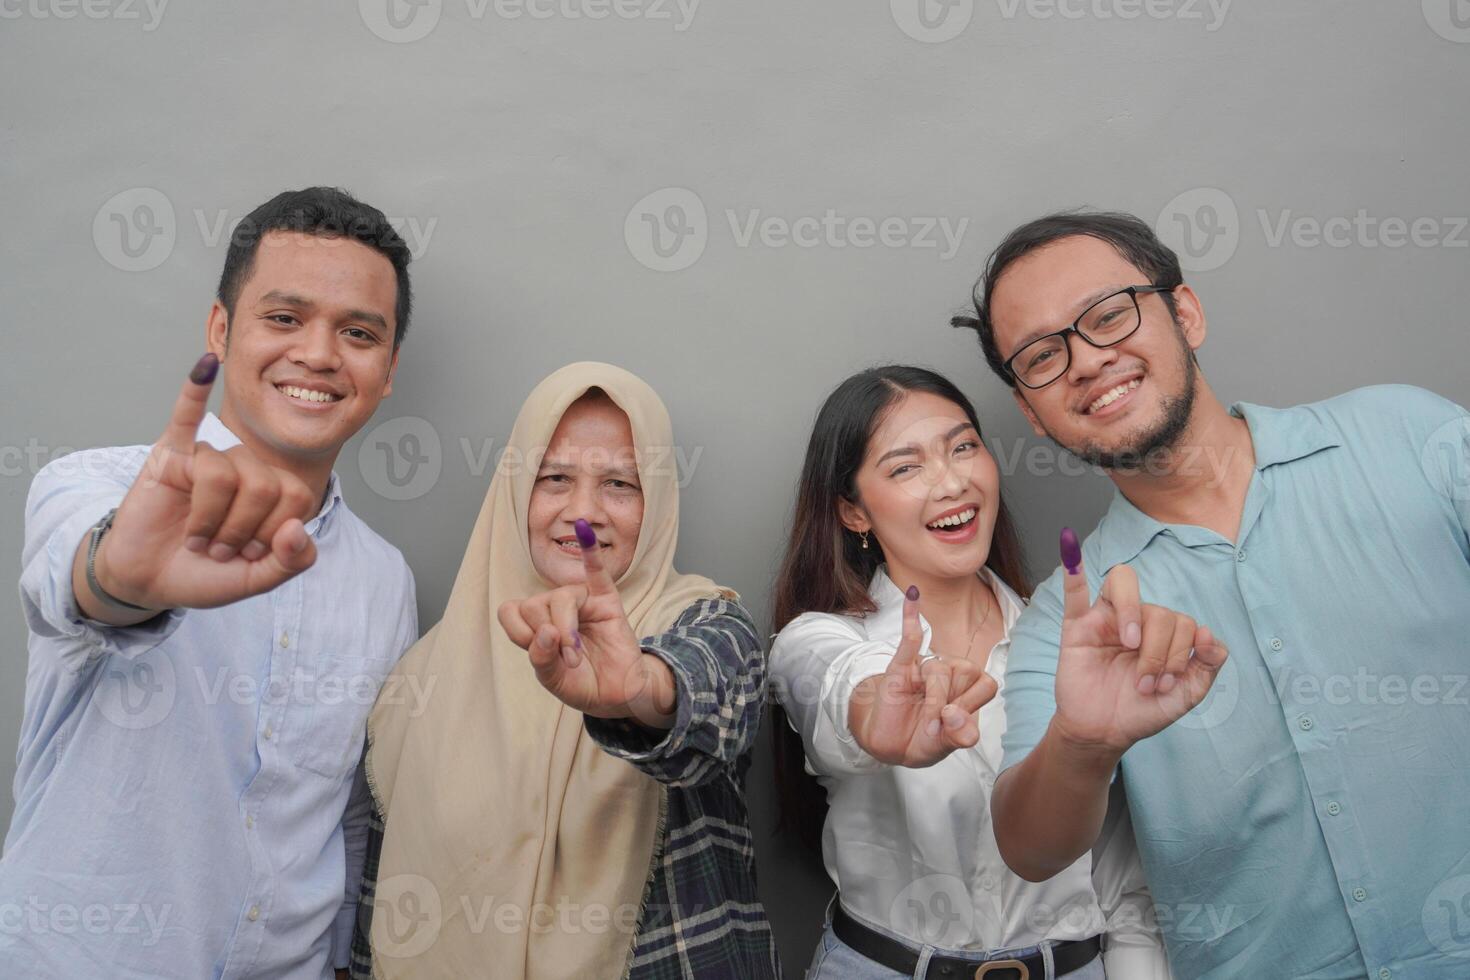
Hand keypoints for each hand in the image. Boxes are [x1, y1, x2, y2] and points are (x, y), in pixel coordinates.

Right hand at [82, 353, 318, 615]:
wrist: (149, 581)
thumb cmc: (204, 574)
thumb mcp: (258, 579)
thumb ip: (292, 561)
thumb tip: (298, 528)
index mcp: (274, 492)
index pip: (297, 495)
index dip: (275, 533)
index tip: (251, 555)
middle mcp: (246, 468)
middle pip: (263, 482)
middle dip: (241, 528)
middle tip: (217, 548)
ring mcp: (208, 458)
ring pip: (224, 472)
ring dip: (210, 518)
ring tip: (195, 538)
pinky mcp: (171, 455)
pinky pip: (185, 416)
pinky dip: (194, 389)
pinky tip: (206, 364)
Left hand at [497, 519, 674, 725]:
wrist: (618, 694)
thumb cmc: (582, 684)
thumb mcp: (551, 678)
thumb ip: (541, 657)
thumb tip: (546, 632)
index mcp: (535, 624)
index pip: (510, 611)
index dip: (518, 631)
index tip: (539, 653)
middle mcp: (553, 608)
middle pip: (534, 605)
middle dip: (548, 637)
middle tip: (568, 662)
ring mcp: (581, 602)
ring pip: (561, 597)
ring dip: (565, 629)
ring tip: (576, 656)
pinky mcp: (606, 599)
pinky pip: (596, 571)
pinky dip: (590, 551)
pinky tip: (583, 530)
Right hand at [848, 585, 997, 767]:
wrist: (889, 746)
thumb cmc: (923, 740)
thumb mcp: (946, 745)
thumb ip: (960, 735)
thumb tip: (953, 714)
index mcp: (969, 689)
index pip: (987, 683)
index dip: (973, 704)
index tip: (953, 725)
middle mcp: (951, 673)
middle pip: (966, 672)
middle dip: (950, 703)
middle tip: (934, 727)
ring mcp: (925, 668)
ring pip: (938, 668)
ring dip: (932, 698)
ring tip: (923, 721)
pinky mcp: (900, 667)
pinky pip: (909, 638)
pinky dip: (911, 617)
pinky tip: (912, 595)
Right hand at [1052, 527, 1228, 755]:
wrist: (1104, 732)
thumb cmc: (1141, 711)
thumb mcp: (1187, 694)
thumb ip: (1208, 665)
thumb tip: (1208, 633)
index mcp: (1163, 633)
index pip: (1183, 621)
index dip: (1181, 652)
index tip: (1167, 685)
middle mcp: (1136, 621)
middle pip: (1159, 610)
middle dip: (1160, 651)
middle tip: (1147, 683)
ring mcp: (1105, 621)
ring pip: (1125, 586)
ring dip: (1134, 613)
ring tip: (1130, 645)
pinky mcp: (1077, 628)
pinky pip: (1074, 592)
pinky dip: (1072, 568)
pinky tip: (1070, 548)